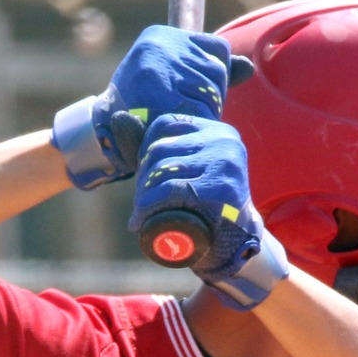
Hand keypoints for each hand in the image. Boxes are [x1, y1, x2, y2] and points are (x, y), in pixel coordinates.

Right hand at [51, 26, 255, 188]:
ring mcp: (159, 69)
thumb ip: (211, 71)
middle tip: (176, 108)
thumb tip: (249, 68)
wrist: (104, 133)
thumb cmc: (143, 107)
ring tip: (174, 117)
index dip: (211, 77)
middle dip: (207, 97)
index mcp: (159, 35)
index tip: (186, 91)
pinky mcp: (161, 96)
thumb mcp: (174, 79)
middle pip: (217, 71)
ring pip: (212, 91)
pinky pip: (203, 111)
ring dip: (202, 112)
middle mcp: (160, 45)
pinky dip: (196, 124)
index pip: (217, 49)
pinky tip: (176, 126)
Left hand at [128, 115, 287, 309]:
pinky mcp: (223, 188)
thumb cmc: (209, 200)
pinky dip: (150, 206)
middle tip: (141, 202)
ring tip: (140, 213)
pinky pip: (174, 190)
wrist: (239, 238)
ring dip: (143, 197)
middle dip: (142, 178)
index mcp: (218, 130)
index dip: (145, 148)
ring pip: (163, 171)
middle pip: (161, 149)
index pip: (165, 124)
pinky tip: (140, 220)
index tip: (143, 175)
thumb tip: (118, 118)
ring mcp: (226, 164)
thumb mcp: (191, 166)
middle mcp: (224, 141)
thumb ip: (163, 144)